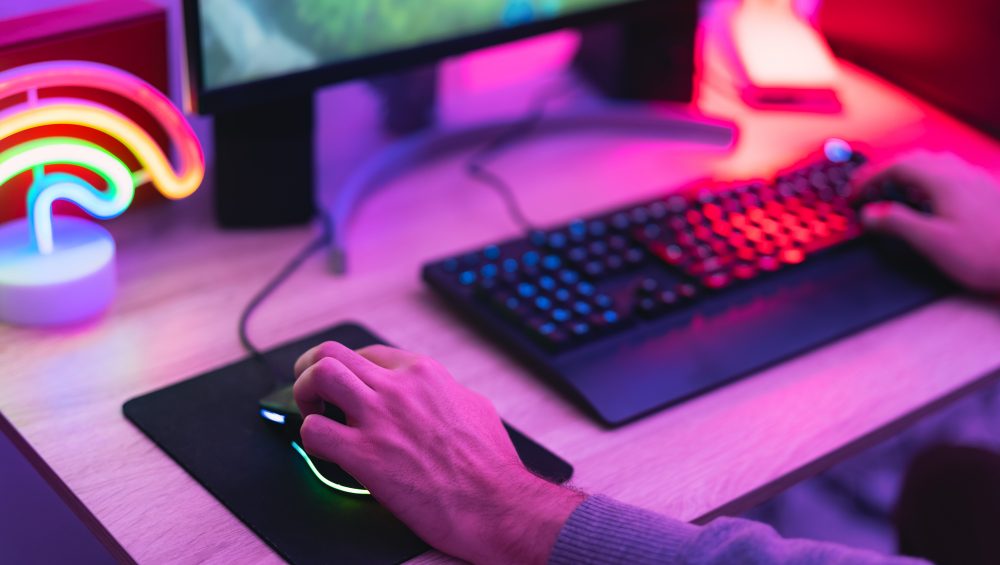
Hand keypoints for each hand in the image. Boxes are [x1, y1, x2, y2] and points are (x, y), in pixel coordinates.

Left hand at [292, 342, 584, 564]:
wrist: (498, 504)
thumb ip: (446, 394)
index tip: (347, 390)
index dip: (351, 372)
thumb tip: (437, 396)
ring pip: (319, 376)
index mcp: (424, 373)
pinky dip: (311, 440)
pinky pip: (315, 431)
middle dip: (311, 369)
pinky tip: (326, 453)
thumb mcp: (474, 407)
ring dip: (303, 394)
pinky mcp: (366, 455)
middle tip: (311, 392)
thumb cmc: (492, 464)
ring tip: (311, 415)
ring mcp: (380, 418)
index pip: (367, 353)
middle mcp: (399, 387)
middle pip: (333, 353)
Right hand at [854, 151, 999, 293]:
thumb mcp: (933, 242)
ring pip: (934, 165)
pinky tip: (929, 201)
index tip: (853, 194)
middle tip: (867, 190)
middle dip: (885, 172)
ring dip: (907, 174)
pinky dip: (927, 181)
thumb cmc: (989, 254)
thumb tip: (870, 213)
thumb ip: (898, 224)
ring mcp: (977, 181)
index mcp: (944, 181)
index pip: (897, 167)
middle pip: (914, 160)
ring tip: (893, 193)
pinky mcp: (987, 193)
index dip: (869, 178)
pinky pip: (949, 175)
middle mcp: (961, 174)